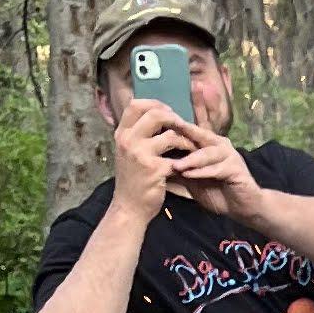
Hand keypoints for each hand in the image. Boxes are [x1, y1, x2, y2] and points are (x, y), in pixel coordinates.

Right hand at [109, 98, 189, 218]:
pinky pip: (177, 158)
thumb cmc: (132, 180)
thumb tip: (158, 115)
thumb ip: (138, 135)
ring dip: (185, 141)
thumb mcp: (128, 153)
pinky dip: (187, 161)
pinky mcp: (154, 169)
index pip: (135, 104)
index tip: (169, 111)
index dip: (155, 103)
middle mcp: (128, 140)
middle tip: (185, 127)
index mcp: (121, 134)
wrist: (129, 209)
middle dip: (174, 118)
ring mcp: (140, 154)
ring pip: (170, 135)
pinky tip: (191, 165)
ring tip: (192, 147)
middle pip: (155, 113)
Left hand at [163, 121, 252, 216]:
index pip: (190, 130)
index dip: (175, 125)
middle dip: (181, 133)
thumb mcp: (192, 179)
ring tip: (176, 165)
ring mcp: (229, 155)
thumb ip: (177, 169)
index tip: (155, 124)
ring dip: (190, 159)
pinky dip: (203, 172)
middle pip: (198, 134)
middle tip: (163, 133)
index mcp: (208, 143)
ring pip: (206, 153)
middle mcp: (219, 144)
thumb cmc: (217, 192)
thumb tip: (153, 163)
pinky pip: (217, 169)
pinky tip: (190, 175)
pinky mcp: (236, 169)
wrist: (242, 208)